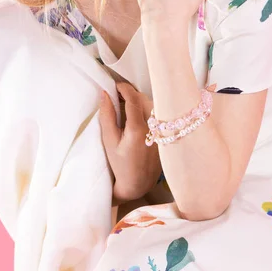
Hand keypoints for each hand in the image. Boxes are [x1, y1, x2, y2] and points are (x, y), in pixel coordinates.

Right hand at [99, 81, 161, 204]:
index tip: (115, 85)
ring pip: (153, 105)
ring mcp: (163, 131)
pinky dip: (148, 110)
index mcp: (138, 129)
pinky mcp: (167, 134)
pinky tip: (138, 116)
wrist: (138, 184)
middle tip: (117, 96)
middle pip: (145, 99)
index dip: (124, 88)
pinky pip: (159, 114)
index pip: (134, 99)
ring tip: (126, 106)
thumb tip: (104, 94)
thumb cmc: (120, 165)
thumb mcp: (109, 141)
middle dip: (131, 94)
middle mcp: (154, 128)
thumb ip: (107, 116)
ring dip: (140, 101)